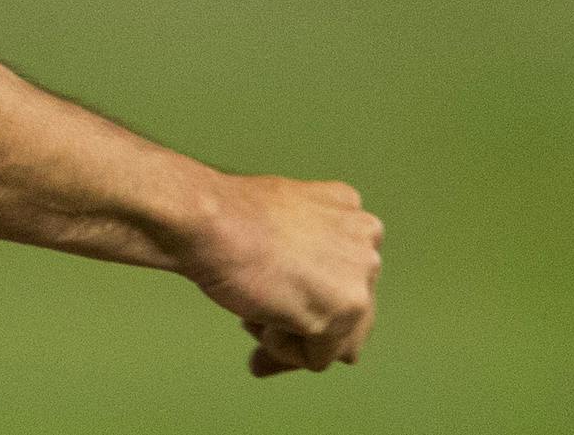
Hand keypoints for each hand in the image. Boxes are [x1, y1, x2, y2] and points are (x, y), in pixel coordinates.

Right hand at [184, 175, 383, 377]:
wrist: (206, 218)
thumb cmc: (227, 217)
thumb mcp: (282, 223)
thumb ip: (311, 254)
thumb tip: (317, 311)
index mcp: (353, 215)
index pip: (345, 279)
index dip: (307, 296)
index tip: (275, 299)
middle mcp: (367, 245)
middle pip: (348, 314)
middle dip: (304, 326)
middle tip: (255, 325)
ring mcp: (359, 278)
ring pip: (336, 340)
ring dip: (290, 339)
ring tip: (249, 320)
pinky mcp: (344, 310)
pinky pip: (317, 359)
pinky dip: (281, 351)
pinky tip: (253, 319)